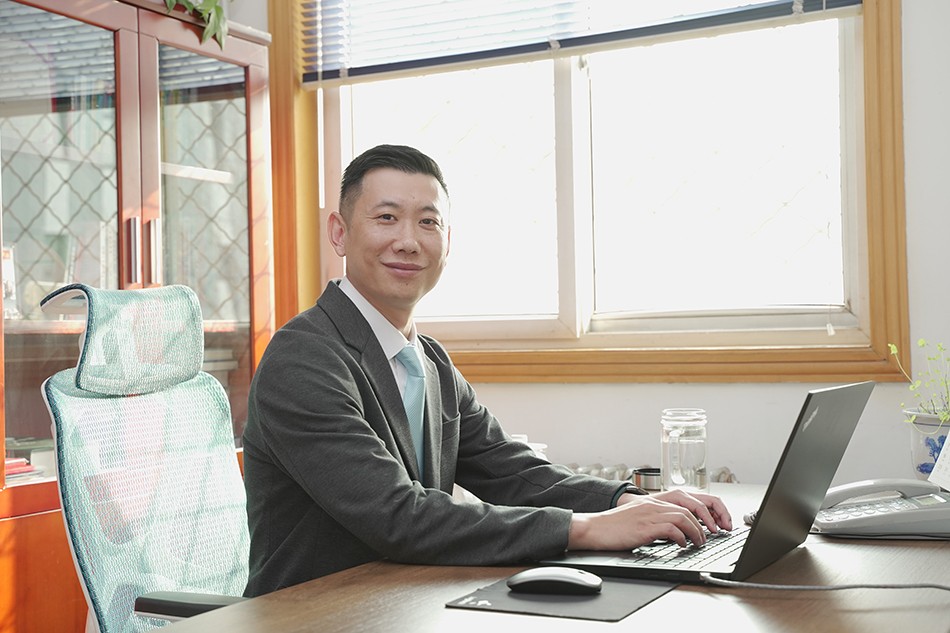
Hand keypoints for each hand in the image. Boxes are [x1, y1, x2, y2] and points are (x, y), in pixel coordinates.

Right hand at [568, 490, 732, 550]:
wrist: (593, 528)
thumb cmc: (613, 527)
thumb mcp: (637, 519)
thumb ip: (656, 521)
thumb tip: (675, 533)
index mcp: (652, 501)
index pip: (686, 498)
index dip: (704, 510)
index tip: (714, 522)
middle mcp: (653, 503)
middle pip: (690, 506)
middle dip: (707, 521)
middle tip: (713, 534)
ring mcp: (649, 513)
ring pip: (684, 517)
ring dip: (697, 532)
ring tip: (700, 543)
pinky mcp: (645, 526)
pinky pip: (671, 528)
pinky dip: (682, 537)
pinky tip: (682, 545)